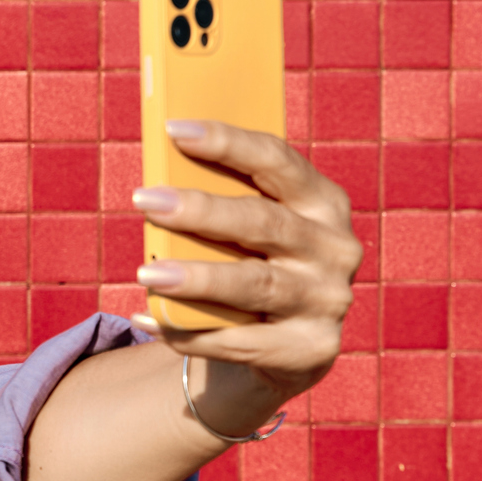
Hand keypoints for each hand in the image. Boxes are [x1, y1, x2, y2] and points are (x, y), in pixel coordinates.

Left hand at [130, 119, 361, 410]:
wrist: (288, 348)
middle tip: (146, 201)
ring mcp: (327, 302)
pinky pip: (239, 341)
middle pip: (263, 223)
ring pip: (254, 284)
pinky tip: (149, 315)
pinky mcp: (311, 350)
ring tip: (147, 272)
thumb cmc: (256, 265)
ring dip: (196, 279)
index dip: (227, 142)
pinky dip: (188, 331)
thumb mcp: (252, 231)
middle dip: (201, 210)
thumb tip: (158, 185)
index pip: (277, 161)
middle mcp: (335, 249)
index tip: (174, 129)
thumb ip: (224, 204)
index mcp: (323, 202)